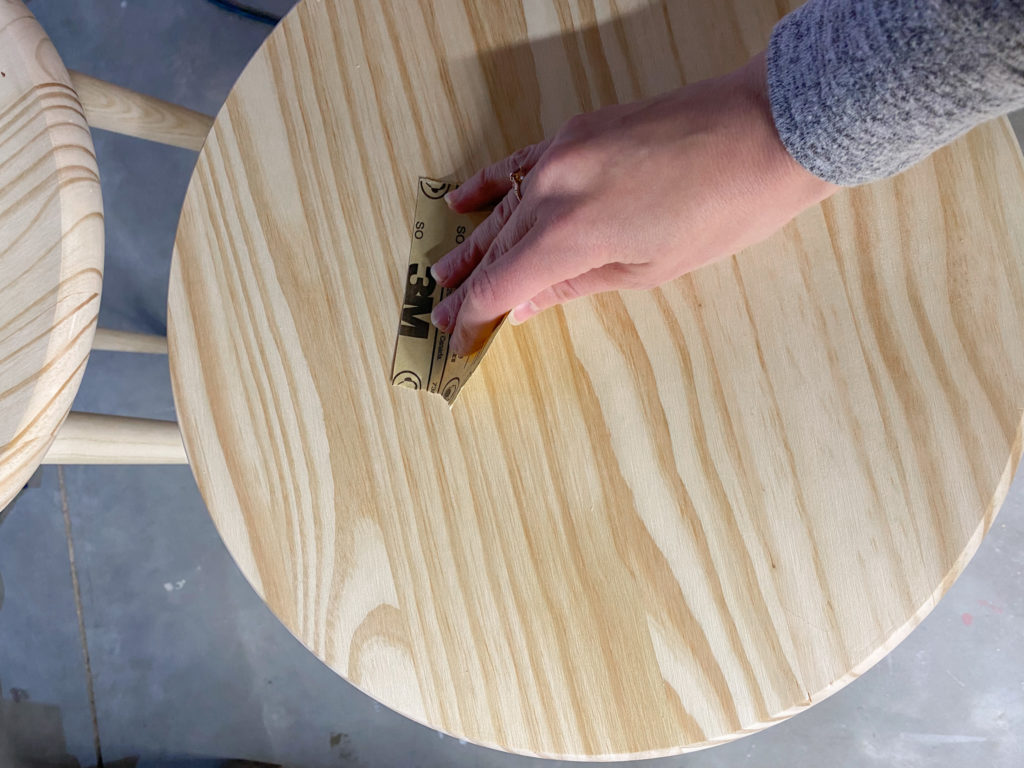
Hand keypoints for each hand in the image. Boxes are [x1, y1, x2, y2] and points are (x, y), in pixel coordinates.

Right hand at [430, 50, 839, 354]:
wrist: (766, 130)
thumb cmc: (723, 209)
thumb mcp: (649, 268)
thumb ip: (574, 285)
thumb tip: (524, 305)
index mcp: (571, 234)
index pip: (501, 283)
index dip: (476, 316)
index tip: (459, 339)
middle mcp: (554, 190)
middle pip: (496, 248)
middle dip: (469, 287)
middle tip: (441, 315)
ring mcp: (561, 154)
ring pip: (502, 208)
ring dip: (470, 242)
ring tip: (440, 273)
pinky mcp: (577, 131)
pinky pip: (518, 163)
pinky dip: (489, 184)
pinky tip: (462, 201)